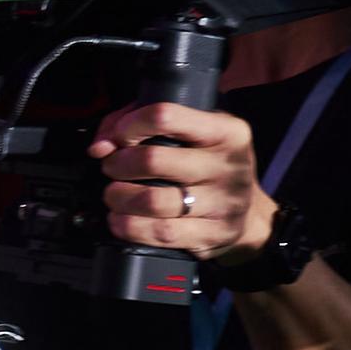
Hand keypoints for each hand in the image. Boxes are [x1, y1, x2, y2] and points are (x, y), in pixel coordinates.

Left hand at [90, 100, 271, 256]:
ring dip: (119, 198)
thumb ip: (140, 123)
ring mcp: (222, 202)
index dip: (130, 126)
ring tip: (113, 195)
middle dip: (118, 164)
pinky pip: (161, 232)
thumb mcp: (190, 132)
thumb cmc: (207, 163)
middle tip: (111, 168)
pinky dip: (130, 227)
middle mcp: (228, 165)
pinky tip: (121, 221)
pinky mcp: (212, 234)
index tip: (117, 137)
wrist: (249, 214)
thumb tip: (101, 145)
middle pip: (153, 160)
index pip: (166, 116)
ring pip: (153, 200)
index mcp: (226, 131)